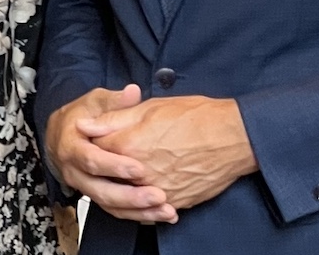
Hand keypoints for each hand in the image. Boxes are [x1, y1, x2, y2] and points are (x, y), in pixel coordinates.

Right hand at [46, 85, 175, 222]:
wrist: (60, 137)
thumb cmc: (80, 116)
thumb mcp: (93, 102)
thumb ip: (114, 101)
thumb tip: (133, 93)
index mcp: (71, 147)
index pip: (91, 159)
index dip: (114, 166)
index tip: (139, 169)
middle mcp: (75, 172)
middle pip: (100, 191)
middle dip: (130, 196)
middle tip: (157, 195)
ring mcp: (85, 188)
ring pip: (109, 206)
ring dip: (138, 211)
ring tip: (166, 210)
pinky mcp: (97, 198)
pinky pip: (116, 212)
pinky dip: (139, 216)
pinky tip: (161, 215)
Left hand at [85, 95, 257, 211]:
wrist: (234, 137)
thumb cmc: (195, 117)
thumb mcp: (149, 109)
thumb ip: (112, 119)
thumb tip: (83, 125)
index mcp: (128, 145)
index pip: (93, 149)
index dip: (93, 142)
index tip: (96, 138)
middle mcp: (140, 173)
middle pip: (107, 177)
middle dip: (104, 168)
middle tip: (112, 157)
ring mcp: (159, 190)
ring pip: (126, 197)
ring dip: (122, 189)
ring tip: (129, 175)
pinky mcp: (176, 201)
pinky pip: (151, 209)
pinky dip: (145, 203)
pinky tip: (147, 191)